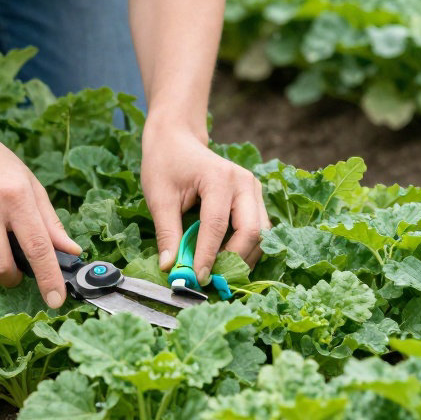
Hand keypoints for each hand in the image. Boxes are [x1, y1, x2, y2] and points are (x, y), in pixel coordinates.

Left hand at [140, 119, 268, 282]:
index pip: (217, 226)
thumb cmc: (165, 163)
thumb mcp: (159, 197)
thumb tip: (170, 267)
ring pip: (261, 234)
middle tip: (211, 279)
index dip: (207, 256)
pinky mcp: (255, 199)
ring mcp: (254, 190)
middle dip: (232, 260)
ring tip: (217, 272)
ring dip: (242, 257)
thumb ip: (167, 233)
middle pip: (251, 232)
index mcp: (220, 178)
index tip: (196, 279)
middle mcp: (245, 183)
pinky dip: (245, 249)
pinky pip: (258, 230)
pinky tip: (225, 259)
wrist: (177, 140)